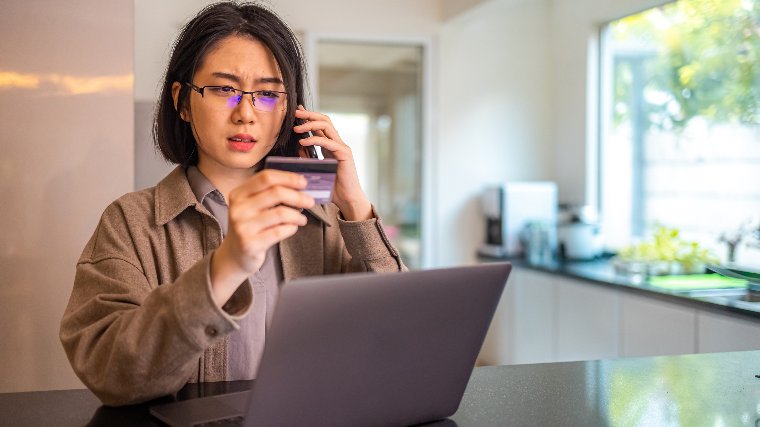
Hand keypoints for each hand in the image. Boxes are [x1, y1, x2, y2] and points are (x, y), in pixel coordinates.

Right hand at [210, 169, 314, 306]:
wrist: (235, 255)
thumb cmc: (250, 226)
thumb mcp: (252, 206)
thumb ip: (270, 194)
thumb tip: (299, 185)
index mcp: (239, 194)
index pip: (266, 177)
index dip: (288, 178)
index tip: (303, 182)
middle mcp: (238, 208)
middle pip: (276, 193)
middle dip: (298, 196)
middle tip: (310, 201)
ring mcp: (243, 227)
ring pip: (281, 213)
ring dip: (297, 215)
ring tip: (301, 219)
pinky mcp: (250, 243)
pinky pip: (280, 231)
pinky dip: (292, 228)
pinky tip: (292, 228)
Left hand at [294, 106, 372, 220]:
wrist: (348, 199)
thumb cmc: (333, 188)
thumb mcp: (316, 169)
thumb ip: (309, 157)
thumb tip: (298, 146)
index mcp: (331, 146)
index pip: (321, 125)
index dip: (309, 116)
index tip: (297, 111)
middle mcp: (337, 143)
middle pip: (324, 120)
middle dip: (309, 114)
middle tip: (295, 113)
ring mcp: (342, 147)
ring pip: (326, 126)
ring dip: (310, 124)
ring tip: (297, 128)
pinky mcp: (344, 154)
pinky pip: (327, 142)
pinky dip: (314, 140)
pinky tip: (303, 142)